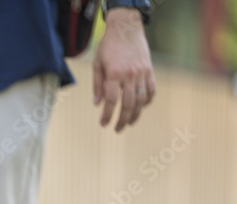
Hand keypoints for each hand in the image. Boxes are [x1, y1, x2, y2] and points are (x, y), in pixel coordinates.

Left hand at [93, 8, 154, 132]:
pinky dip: (147, 101)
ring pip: (141, 100)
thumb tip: (97, 104)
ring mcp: (142, 73)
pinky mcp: (150, 71)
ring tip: (129, 123)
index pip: (111, 101)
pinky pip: (151, 90)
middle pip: (128, 104)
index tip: (103, 124)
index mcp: (114, 74)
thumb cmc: (108, 47)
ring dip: (136, 114)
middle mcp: (129, 75)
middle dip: (122, 119)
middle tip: (117, 129)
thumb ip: (98, 85)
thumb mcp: (97, 64)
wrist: (126, 29)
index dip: (107, 115)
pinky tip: (141, 108)